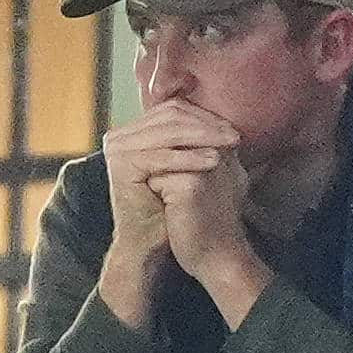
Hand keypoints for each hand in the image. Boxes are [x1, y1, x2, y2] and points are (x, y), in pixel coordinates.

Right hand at [98, 102, 239, 328]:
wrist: (151, 242)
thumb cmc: (173, 206)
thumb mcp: (189, 166)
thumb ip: (199, 140)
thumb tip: (230, 121)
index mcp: (136, 131)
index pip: (175, 109)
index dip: (206, 116)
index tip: (234, 129)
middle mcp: (122, 135)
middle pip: (171, 117)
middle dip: (207, 125)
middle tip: (235, 135)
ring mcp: (117, 148)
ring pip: (168, 133)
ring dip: (203, 136)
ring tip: (229, 144)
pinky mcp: (120, 165)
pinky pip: (160, 156)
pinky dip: (188, 157)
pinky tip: (213, 161)